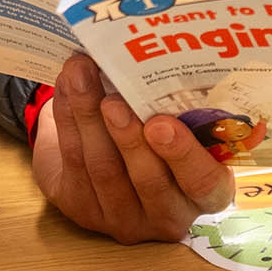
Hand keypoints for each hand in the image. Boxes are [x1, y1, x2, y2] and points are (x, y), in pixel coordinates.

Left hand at [31, 54, 233, 243]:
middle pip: (149, 180)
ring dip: (88, 117)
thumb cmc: (160, 130)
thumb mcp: (183, 123)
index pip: (204, 182)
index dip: (184, 155)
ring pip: (104, 168)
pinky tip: (66, 86)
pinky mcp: (83, 209)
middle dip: (128, 137)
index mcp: (205, 190)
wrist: (109, 157)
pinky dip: (67, 117)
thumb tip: (158, 53)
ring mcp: (123, 217)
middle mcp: (167, 213)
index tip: (160, 123)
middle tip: (114, 101)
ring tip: (81, 76)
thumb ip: (180, 104)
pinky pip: (74, 161)